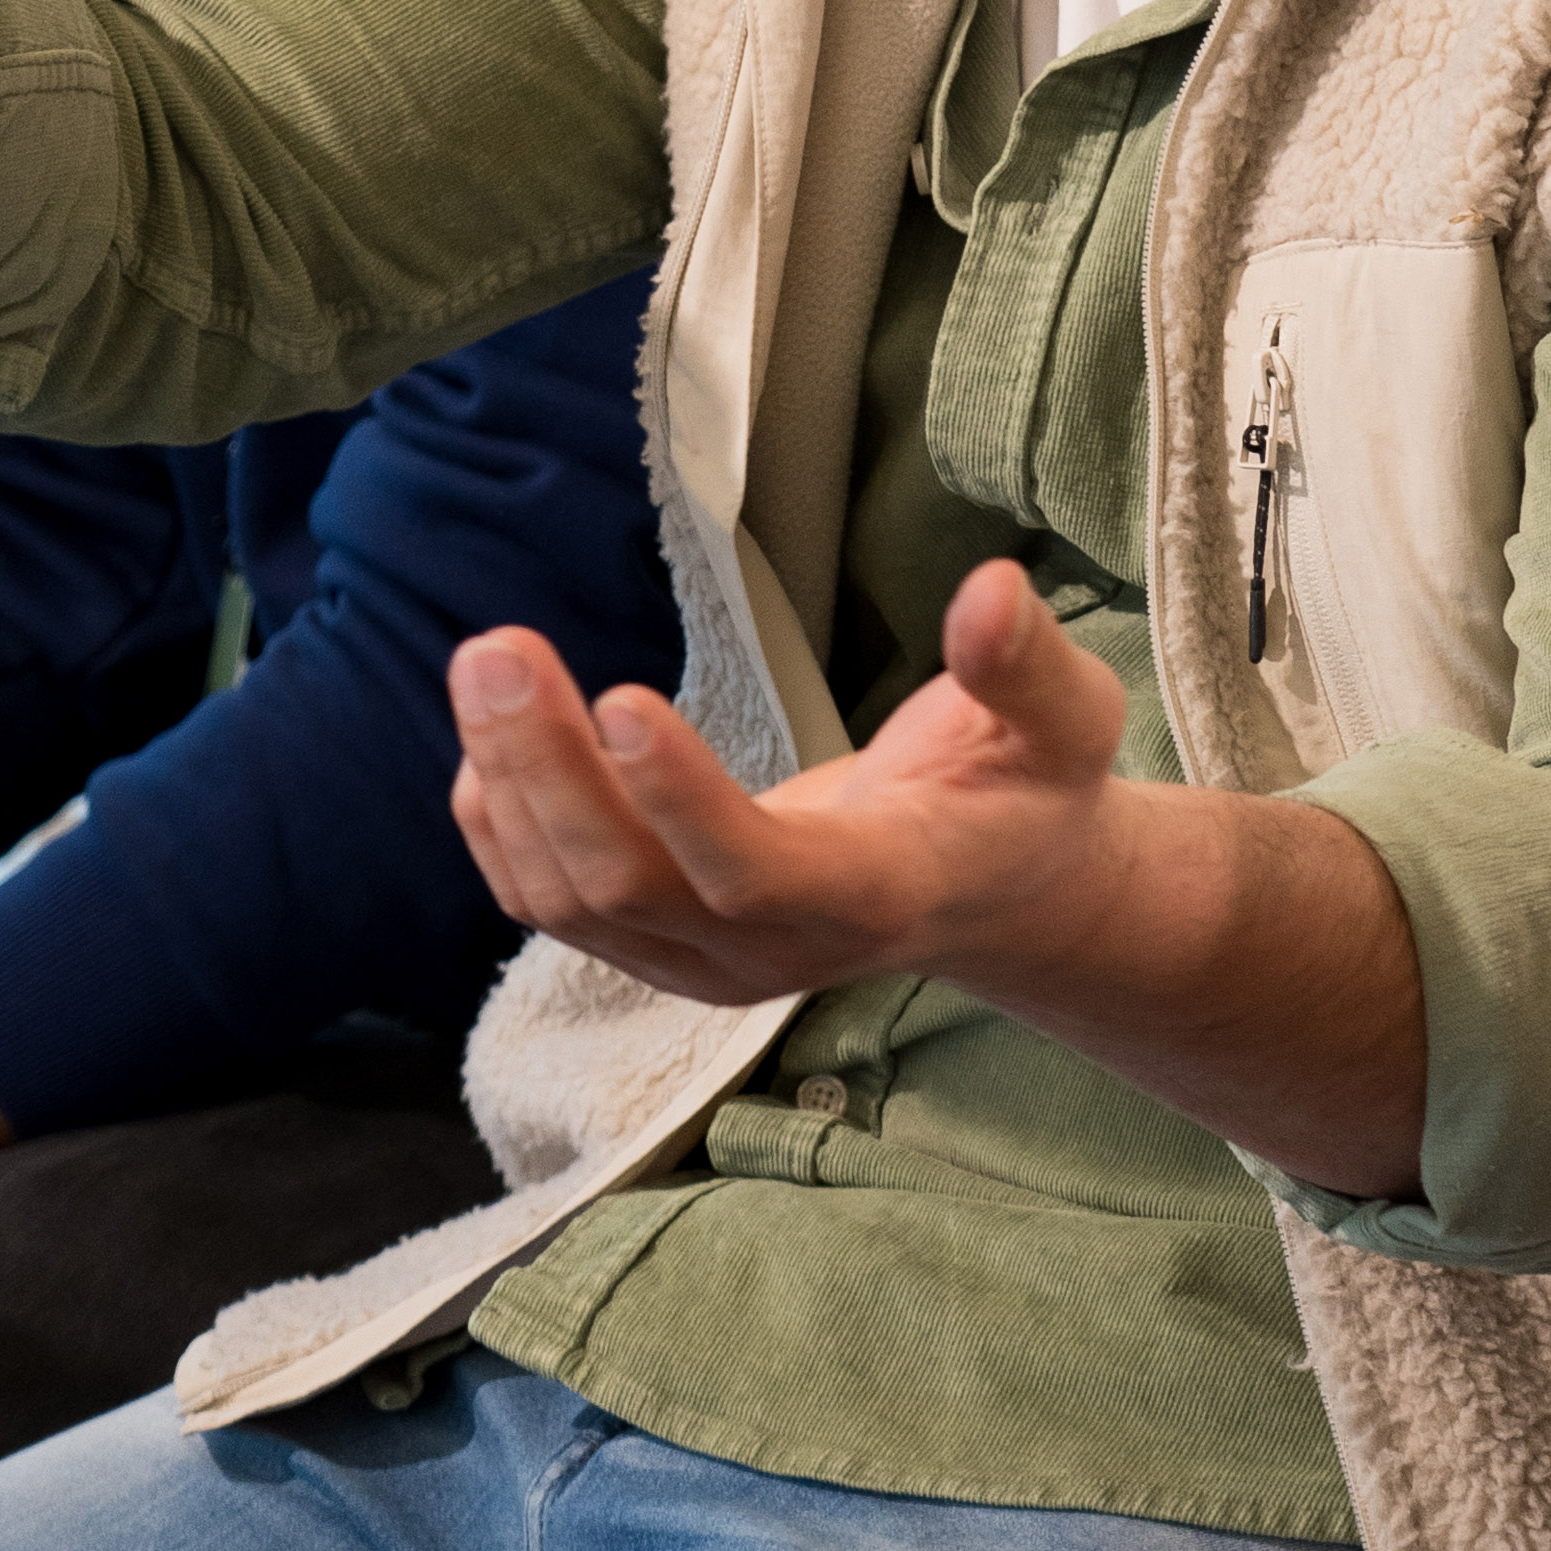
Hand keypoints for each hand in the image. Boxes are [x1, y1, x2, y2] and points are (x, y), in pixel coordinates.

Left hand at [444, 555, 1128, 1006]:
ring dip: (514, 782)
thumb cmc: (1026, 793)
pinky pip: (550, 910)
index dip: (683, 801)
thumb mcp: (1064, 724)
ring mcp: (705, 960)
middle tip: (499, 651)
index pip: (756, 873)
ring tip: (486, 661)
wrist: (994, 891)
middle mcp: (773, 952)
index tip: (621, 699)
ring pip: (571, 902)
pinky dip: (503, 828)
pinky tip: (488, 743)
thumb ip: (1025, 666)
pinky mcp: (660, 948)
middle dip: (551, 769)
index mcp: (873, 895)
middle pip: (629, 887)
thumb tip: (990, 590)